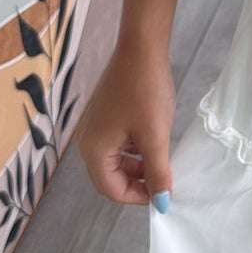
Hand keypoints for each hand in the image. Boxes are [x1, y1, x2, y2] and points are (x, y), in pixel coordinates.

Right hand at [76, 40, 177, 209]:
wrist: (140, 49)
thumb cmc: (146, 92)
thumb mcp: (155, 136)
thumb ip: (157, 172)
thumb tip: (161, 203)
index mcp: (93, 151)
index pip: (111, 190)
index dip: (138, 197)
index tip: (163, 194)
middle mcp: (87, 142)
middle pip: (110, 177)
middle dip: (136, 184)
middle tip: (164, 181)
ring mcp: (94, 127)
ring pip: (114, 161)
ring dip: (137, 167)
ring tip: (162, 161)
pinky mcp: (103, 115)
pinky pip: (116, 144)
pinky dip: (134, 150)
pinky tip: (153, 142)